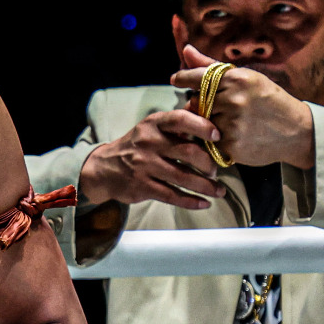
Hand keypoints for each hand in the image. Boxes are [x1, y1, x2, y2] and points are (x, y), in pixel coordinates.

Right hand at [79, 109, 226, 209]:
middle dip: (208, 164)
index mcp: (153, 124)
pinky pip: (172, 195)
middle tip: (215, 171)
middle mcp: (148, 143)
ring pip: (183, 178)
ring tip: (219, 191)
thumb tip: (211, 124)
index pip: (180, 120)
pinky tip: (204, 203)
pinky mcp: (142, 186)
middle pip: (188, 152)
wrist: (104, 168)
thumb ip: (176, 126)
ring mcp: (144, 166)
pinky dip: (191, 201)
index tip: (218, 136)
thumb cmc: (137, 146)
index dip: (202, 126)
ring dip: (206, 186)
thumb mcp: (151, 128)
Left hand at [170, 45, 314, 168]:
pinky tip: (234, 134)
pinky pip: (208, 140)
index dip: (183, 77)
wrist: (297, 131)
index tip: (176, 79)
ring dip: (207, 122)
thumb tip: (186, 50)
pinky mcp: (230, 145)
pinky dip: (215, 138)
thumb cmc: (269, 100)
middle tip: (219, 107)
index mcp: (237, 79)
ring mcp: (231, 123)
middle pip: (195, 102)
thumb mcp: (246, 78)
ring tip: (231, 121)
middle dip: (201, 104)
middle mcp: (233, 100)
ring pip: (200, 122)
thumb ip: (212, 66)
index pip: (197, 76)